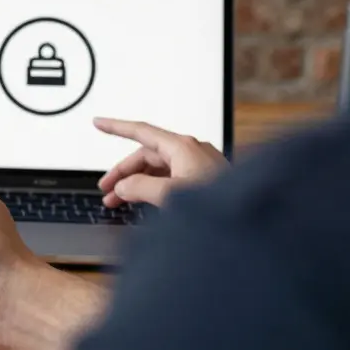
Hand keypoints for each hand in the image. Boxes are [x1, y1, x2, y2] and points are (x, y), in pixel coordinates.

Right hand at [95, 118, 227, 207]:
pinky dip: (153, 189)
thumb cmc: (219, 206)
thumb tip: (123, 186)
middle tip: (106, 191)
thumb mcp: (170, 195)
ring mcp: (199, 166)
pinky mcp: (205, 182)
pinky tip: (145, 203)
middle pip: (147, 155)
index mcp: (183, 147)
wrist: (251, 226)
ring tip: (120, 203)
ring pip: (158, 170)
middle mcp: (191, 152)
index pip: (141, 132)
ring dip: (136, 184)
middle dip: (123, 172)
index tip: (98, 123)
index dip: (116, 127)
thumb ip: (140, 188)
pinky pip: (170, 179)